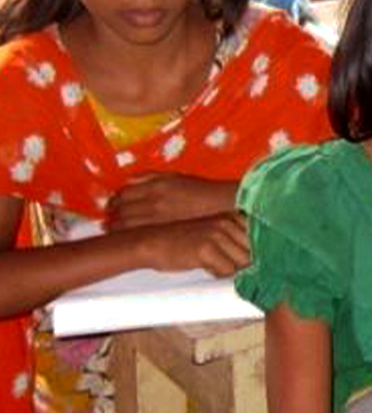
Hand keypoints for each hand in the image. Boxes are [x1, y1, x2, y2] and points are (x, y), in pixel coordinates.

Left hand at [106, 174, 237, 229]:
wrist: (222, 205)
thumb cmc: (200, 190)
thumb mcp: (174, 176)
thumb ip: (150, 177)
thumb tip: (129, 181)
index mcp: (155, 186)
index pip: (123, 193)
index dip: (114, 200)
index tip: (111, 204)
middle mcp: (154, 202)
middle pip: (121, 210)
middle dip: (111, 215)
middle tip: (107, 218)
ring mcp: (159, 218)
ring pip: (126, 224)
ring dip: (115, 227)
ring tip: (111, 229)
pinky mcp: (165, 231)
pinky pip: (139, 233)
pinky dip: (127, 234)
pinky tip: (125, 236)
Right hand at [142, 212, 250, 275]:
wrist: (150, 242)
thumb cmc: (183, 241)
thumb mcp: (213, 232)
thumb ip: (235, 239)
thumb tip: (257, 257)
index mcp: (231, 217)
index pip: (259, 239)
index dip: (249, 253)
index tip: (235, 254)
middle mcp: (227, 223)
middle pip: (252, 254)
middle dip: (239, 262)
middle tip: (217, 258)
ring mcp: (217, 234)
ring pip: (242, 264)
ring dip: (227, 267)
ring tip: (209, 260)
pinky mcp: (207, 248)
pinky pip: (226, 271)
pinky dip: (216, 272)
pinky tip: (202, 264)